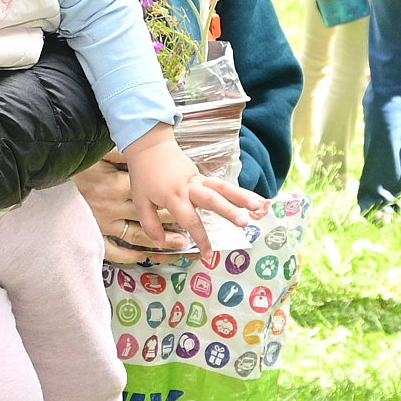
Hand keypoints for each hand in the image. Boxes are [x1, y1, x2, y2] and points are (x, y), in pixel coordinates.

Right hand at [74, 158, 184, 263]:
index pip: (151, 196)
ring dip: (159, 242)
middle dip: (173, 222)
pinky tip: (145, 256)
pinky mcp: (93, 233)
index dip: (170, 200)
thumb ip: (119, 154)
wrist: (47, 179)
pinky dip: (130, 255)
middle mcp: (113, 206)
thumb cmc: (73, 166)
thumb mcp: (97, 154)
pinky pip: (114, 250)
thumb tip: (137, 150)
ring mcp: (103, 222)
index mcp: (116, 185)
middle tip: (193, 229)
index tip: (188, 202)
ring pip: (137, 235)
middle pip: (149, 216)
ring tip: (180, 244)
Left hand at [121, 130, 259, 253]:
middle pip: (212, 199)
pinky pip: (221, 185)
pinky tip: (253, 199)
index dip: (201, 239)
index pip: (190, 221)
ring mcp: (198, 179)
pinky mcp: (202, 175)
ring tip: (259, 206)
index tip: (208, 255)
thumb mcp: (140, 201)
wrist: (149, 145)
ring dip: (242, 196)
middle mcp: (190, 188)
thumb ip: (150, 224)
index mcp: (174, 197)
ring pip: (222, 188)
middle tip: (244, 223)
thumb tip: (161, 244)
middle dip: (229, 211)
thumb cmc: (144, 175)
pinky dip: (237, 192)